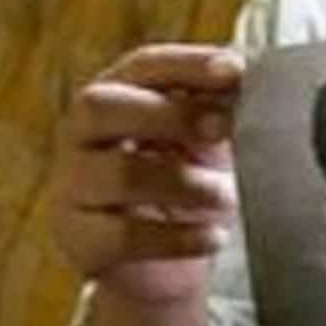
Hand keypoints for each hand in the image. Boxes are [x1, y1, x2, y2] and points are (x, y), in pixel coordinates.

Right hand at [50, 44, 243, 305]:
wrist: (161, 261)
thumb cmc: (186, 182)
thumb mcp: (206, 139)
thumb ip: (219, 108)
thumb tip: (252, 84)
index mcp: (117, 95)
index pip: (144, 66)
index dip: (188, 65)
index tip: (235, 70)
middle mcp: (82, 135)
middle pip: (102, 106)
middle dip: (170, 114)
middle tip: (223, 128)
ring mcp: (73, 187)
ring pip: (121, 174)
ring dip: (187, 183)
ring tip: (228, 198)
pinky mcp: (80, 239)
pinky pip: (124, 235)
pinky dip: (177, 236)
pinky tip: (213, 237)